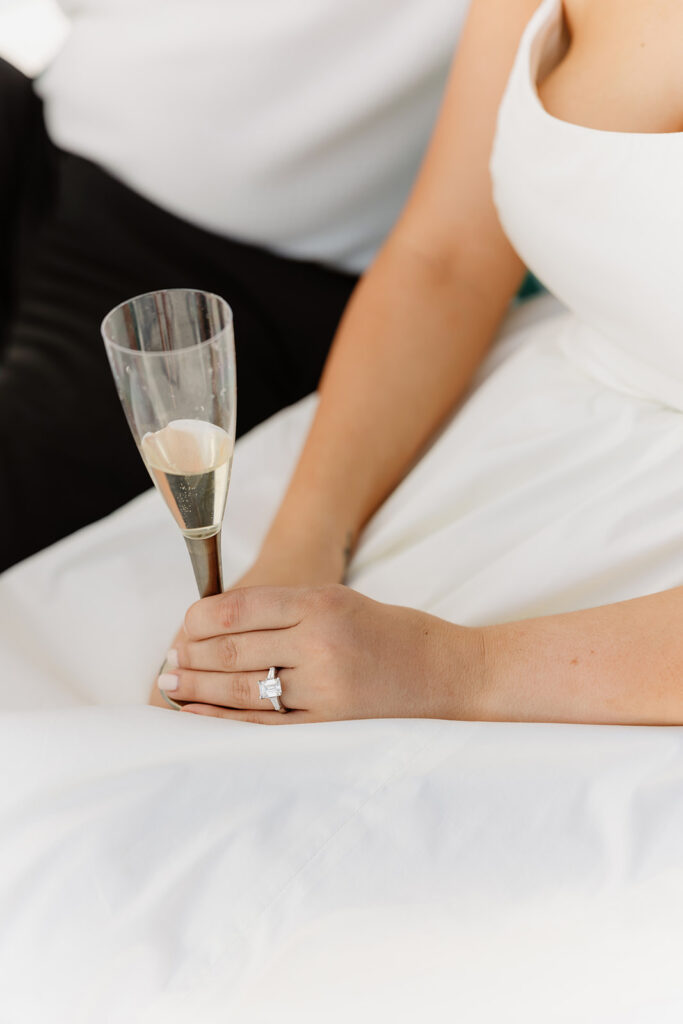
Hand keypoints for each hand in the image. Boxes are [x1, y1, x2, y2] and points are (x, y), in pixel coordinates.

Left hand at [155, 584, 483, 722]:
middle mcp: (320, 643)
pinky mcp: (331, 724)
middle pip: (233, 650)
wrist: (450, 674)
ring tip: (173, 686)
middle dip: (191, 658)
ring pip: (243, 689)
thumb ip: (284, 610)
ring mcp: (325, 687)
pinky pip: (265, 724)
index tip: (181, 630)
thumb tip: (216, 625)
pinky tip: (200, 715)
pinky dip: (225, 719)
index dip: (197, 622)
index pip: (238, 609)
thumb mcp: (341, 600)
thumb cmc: (394, 632)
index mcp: (322, 602)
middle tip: (167, 663)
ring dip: (199, 689)